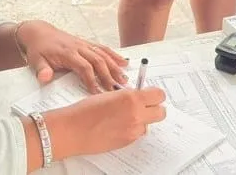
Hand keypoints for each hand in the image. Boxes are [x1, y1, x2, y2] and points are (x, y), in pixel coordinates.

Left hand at [17, 20, 127, 92]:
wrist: (39, 33)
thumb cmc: (39, 49)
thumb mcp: (36, 61)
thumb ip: (41, 70)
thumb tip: (45, 78)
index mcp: (67, 53)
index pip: (84, 67)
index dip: (92, 79)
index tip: (97, 93)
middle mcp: (78, 47)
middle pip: (97, 60)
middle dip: (108, 75)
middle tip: (117, 89)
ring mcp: (84, 44)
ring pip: (103, 54)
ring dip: (115, 66)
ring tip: (124, 79)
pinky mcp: (87, 43)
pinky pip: (103, 48)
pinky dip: (114, 55)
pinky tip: (124, 62)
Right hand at [48, 87, 166, 157]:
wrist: (74, 129)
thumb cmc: (86, 110)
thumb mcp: (110, 95)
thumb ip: (128, 96)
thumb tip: (138, 96)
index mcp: (131, 98)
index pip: (159, 95)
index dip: (154, 95)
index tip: (149, 95)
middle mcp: (136, 114)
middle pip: (161, 112)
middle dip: (154, 108)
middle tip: (144, 106)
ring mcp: (133, 130)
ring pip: (149, 124)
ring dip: (142, 120)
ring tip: (124, 117)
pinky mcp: (128, 141)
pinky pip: (138, 133)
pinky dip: (132, 129)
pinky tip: (118, 125)